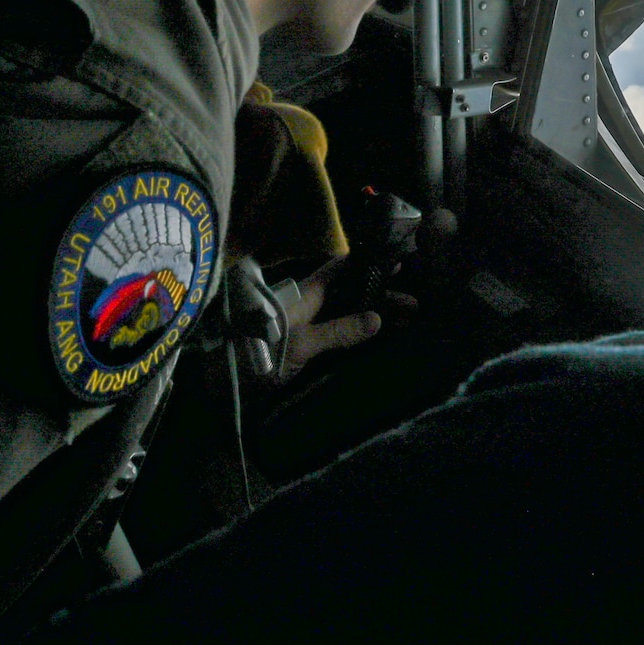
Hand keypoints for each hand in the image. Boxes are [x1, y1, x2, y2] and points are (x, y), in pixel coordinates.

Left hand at [236, 259, 416, 384]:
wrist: (229, 383)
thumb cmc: (262, 354)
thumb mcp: (303, 343)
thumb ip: (339, 331)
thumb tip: (378, 318)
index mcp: (309, 293)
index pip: (343, 268)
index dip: (368, 262)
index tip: (397, 261)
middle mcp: (312, 304)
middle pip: (352, 292)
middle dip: (382, 295)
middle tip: (415, 303)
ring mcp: (312, 324)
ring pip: (350, 311)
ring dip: (377, 313)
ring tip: (409, 319)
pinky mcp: (311, 345)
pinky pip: (344, 330)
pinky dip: (364, 331)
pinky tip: (384, 336)